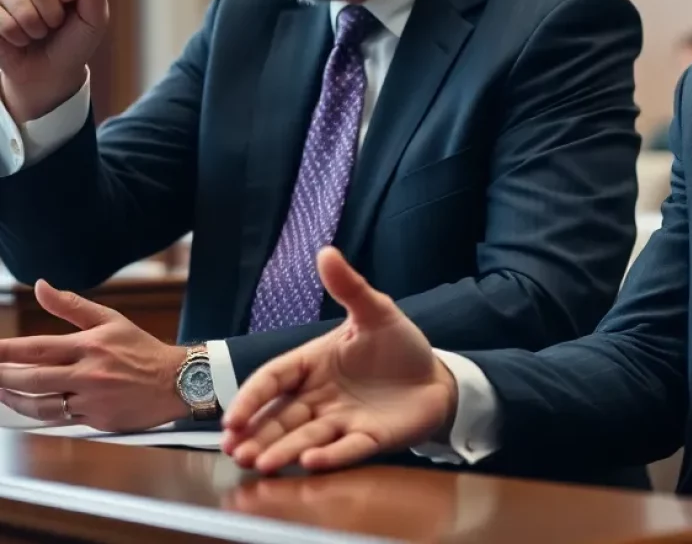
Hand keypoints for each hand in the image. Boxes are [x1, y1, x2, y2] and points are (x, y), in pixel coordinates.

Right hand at [0, 0, 107, 122]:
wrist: (50, 71)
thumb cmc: (76, 41)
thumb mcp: (94, 19)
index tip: (72, 3)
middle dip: (53, 15)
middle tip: (56, 23)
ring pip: (17, 2)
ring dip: (35, 28)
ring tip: (40, 31)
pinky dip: (16, 36)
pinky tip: (21, 37)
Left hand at [0, 280, 187, 430]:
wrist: (175, 380)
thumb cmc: (141, 348)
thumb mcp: (110, 320)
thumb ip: (72, 305)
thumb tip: (41, 286)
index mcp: (90, 345)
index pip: (37, 347)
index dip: (6, 350)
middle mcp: (88, 373)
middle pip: (32, 379)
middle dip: (2, 378)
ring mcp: (91, 399)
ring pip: (40, 405)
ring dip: (14, 401)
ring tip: (1, 394)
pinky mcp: (96, 420)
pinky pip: (60, 419)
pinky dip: (42, 413)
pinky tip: (31, 407)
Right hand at [222, 247, 457, 473]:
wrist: (436, 377)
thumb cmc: (398, 345)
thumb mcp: (375, 311)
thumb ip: (349, 287)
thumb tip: (326, 252)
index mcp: (315, 364)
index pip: (274, 379)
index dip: (252, 398)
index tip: (232, 419)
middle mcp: (321, 396)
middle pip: (281, 416)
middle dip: (257, 434)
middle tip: (234, 451)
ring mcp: (343, 420)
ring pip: (306, 437)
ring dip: (283, 450)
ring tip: (260, 463)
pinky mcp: (370, 440)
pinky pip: (346, 449)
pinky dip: (330, 456)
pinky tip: (311, 461)